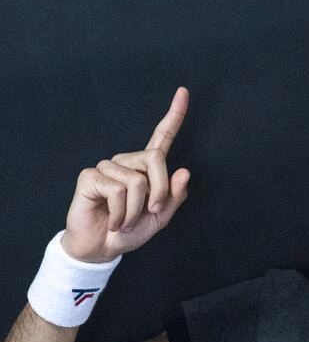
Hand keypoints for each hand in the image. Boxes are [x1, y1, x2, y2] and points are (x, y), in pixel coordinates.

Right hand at [61, 87, 190, 262]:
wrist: (102, 249)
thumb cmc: (129, 231)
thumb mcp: (160, 218)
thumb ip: (174, 196)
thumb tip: (184, 171)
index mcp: (146, 167)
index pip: (162, 136)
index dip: (175, 114)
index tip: (184, 92)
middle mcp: (127, 161)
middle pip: (156, 159)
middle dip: (160, 192)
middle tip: (149, 213)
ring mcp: (108, 166)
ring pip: (137, 180)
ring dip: (135, 211)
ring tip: (124, 220)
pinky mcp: (90, 176)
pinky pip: (117, 190)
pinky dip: (120, 213)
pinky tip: (112, 219)